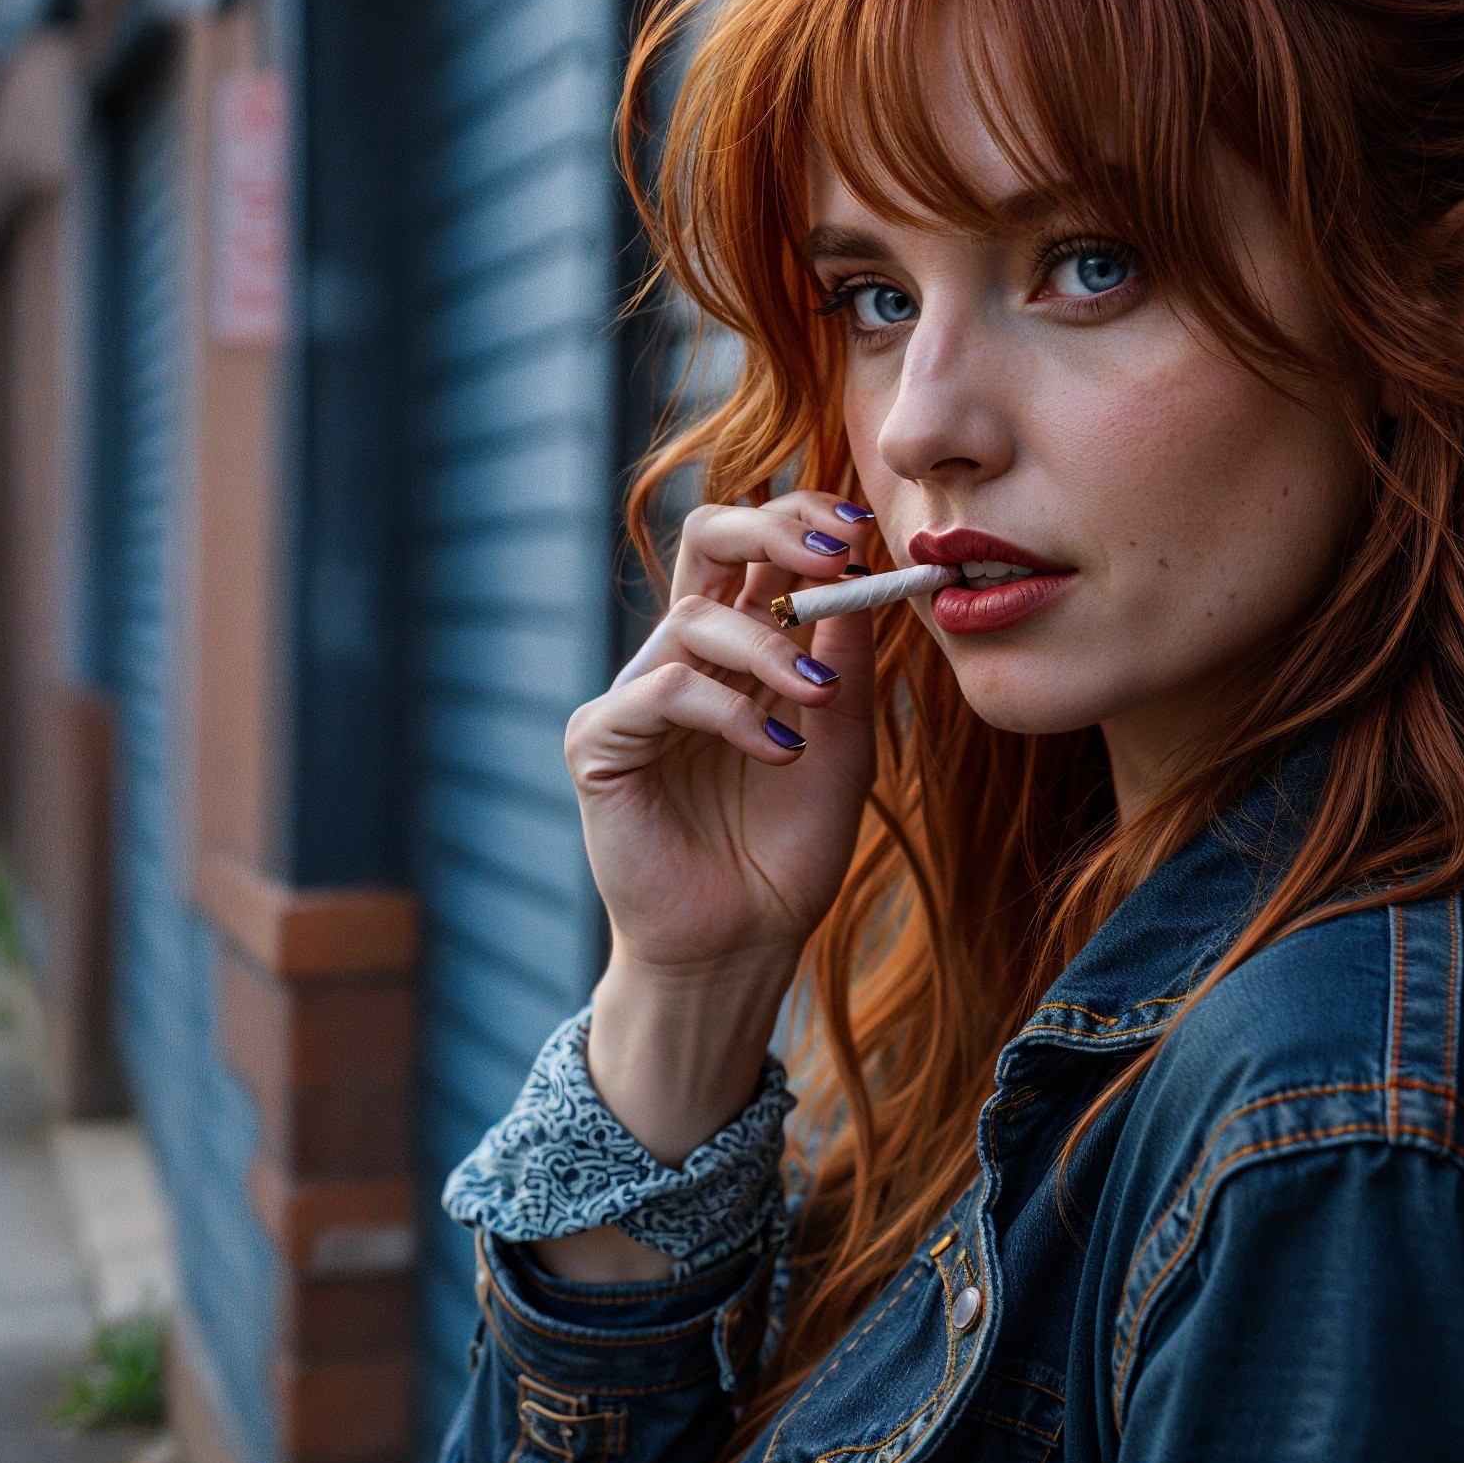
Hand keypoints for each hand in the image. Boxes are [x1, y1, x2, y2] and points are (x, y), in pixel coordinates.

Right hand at [558, 493, 877, 1200]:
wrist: (742, 942)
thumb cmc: (787, 847)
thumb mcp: (841, 745)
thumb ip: (845, 663)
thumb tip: (862, 574)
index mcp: (739, 644)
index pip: (757, 549)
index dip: (801, 520)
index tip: (861, 529)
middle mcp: (683, 656)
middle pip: (703, 541)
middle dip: (769, 529)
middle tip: (831, 552)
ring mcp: (638, 696)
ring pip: (692, 619)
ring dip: (768, 648)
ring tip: (819, 698)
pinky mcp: (601, 743)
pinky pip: (660, 692)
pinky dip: (727, 711)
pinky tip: (777, 749)